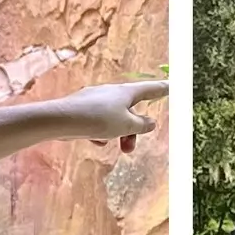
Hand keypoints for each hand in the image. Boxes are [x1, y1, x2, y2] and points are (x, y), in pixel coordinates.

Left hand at [50, 80, 167, 153]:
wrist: (62, 119)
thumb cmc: (98, 120)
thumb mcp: (126, 125)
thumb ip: (141, 125)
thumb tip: (150, 122)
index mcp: (126, 93)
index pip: (150, 89)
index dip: (162, 89)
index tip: (171, 86)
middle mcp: (112, 92)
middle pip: (131, 110)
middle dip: (133, 130)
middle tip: (129, 148)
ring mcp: (96, 100)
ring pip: (114, 118)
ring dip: (118, 134)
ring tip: (115, 147)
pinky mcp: (83, 110)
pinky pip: (98, 122)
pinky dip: (101, 133)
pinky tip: (96, 142)